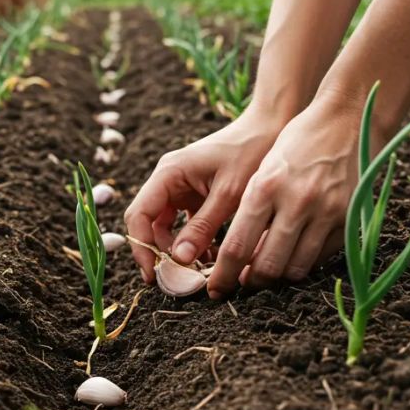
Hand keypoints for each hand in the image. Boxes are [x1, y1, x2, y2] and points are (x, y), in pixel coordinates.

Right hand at [124, 102, 288, 283]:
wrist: (271, 128)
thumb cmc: (250, 154)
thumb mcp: (228, 195)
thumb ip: (202, 228)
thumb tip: (179, 260)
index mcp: (168, 173)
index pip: (138, 214)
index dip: (141, 246)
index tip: (153, 274)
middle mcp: (168, 179)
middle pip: (148, 223)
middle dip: (159, 253)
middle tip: (177, 280)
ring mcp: (180, 186)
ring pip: (165, 226)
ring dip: (177, 250)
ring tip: (198, 271)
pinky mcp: (195, 194)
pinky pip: (184, 223)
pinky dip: (193, 241)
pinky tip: (210, 257)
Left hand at [207, 91, 376, 296]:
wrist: (347, 118)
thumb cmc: (295, 143)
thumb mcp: (264, 170)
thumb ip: (252, 211)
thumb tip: (241, 258)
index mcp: (265, 187)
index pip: (237, 247)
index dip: (224, 275)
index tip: (215, 289)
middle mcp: (296, 202)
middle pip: (267, 265)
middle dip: (251, 282)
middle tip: (243, 283)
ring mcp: (327, 212)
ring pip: (295, 268)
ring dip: (278, 277)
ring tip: (267, 271)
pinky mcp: (349, 218)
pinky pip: (322, 257)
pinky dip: (304, 263)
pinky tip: (293, 255)